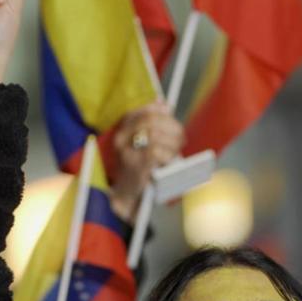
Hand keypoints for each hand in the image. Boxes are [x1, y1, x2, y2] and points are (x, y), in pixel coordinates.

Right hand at [110, 102, 184, 220]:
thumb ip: (150, 126)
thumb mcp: (140, 145)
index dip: (159, 110)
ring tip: (174, 153)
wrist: (126, 196)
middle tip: (180, 138)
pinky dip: (167, 156)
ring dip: (171, 144)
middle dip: (170, 127)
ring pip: (156, 136)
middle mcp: (121, 139)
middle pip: (151, 121)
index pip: (141, 112)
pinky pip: (156, 152)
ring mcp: (127, 152)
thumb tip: (163, 104)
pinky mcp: (136, 165)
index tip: (169, 113)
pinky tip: (167, 163)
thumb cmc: (137, 170)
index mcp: (122, 131)